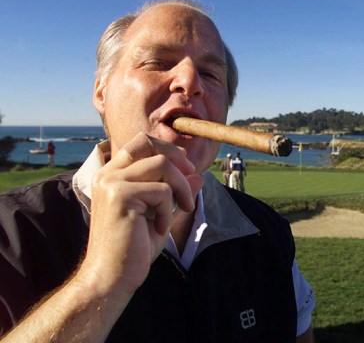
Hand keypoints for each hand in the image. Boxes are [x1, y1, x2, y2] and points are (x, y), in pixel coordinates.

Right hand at [77, 132, 203, 296]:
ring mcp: (111, 183)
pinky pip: (162, 190)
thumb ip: (176, 193)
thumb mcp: (162, 214)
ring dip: (180, 187)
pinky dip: (169, 210)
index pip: (140, 142)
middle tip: (191, 179)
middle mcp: (107, 174)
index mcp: (111, 175)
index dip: (167, 149)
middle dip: (177, 159)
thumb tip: (198, 174)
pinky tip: (160, 229)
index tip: (186, 169)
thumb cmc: (133, 249)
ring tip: (181, 209)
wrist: (112, 278)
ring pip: (161, 164)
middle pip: (148, 142)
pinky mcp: (119, 196)